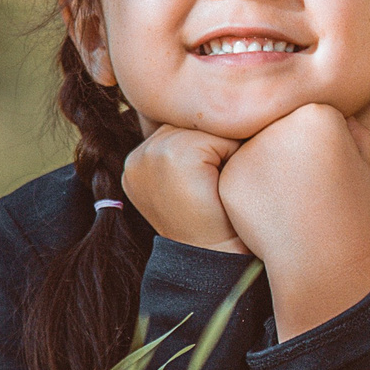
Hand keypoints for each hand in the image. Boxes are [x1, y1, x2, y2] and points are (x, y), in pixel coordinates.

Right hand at [122, 125, 246, 252]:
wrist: (213, 258)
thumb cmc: (213, 223)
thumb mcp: (189, 182)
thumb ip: (187, 149)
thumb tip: (217, 110)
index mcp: (137, 162)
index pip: (178, 125)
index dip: (206, 145)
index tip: (211, 178)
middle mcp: (137, 155)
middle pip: (191, 120)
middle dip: (215, 141)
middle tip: (219, 181)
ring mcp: (151, 153)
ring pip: (205, 124)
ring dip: (225, 145)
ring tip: (222, 181)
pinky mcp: (173, 154)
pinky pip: (217, 133)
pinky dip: (232, 153)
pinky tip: (224, 182)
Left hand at [217, 103, 369, 337]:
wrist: (322, 259)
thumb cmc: (350, 208)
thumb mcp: (366, 156)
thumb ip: (359, 117)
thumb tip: (360, 87)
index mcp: (321, 110)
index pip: (310, 112)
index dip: (320, 143)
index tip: (328, 170)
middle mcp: (281, 121)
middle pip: (279, 124)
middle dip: (289, 149)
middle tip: (306, 184)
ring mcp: (251, 148)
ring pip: (254, 144)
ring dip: (266, 164)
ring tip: (289, 197)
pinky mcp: (229, 174)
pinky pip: (235, 169)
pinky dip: (247, 186)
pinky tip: (268, 207)